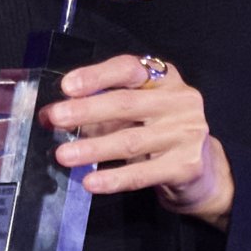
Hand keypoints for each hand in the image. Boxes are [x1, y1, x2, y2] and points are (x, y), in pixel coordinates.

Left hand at [39, 53, 234, 228]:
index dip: (97, 76)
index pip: (129, 69)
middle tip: (55, 119)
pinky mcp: (187, 166)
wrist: (202, 171)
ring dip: (93, 148)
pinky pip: (142, 174)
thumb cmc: (157, 133)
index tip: (67, 86)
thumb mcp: (132, 115)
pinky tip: (90, 182)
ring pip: (131, 140)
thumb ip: (96, 110)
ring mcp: (187, 133)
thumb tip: (49, 116)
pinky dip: (113, 178)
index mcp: (164, 79)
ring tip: (63, 155)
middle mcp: (180, 101)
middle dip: (86, 111)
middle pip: (127, 103)